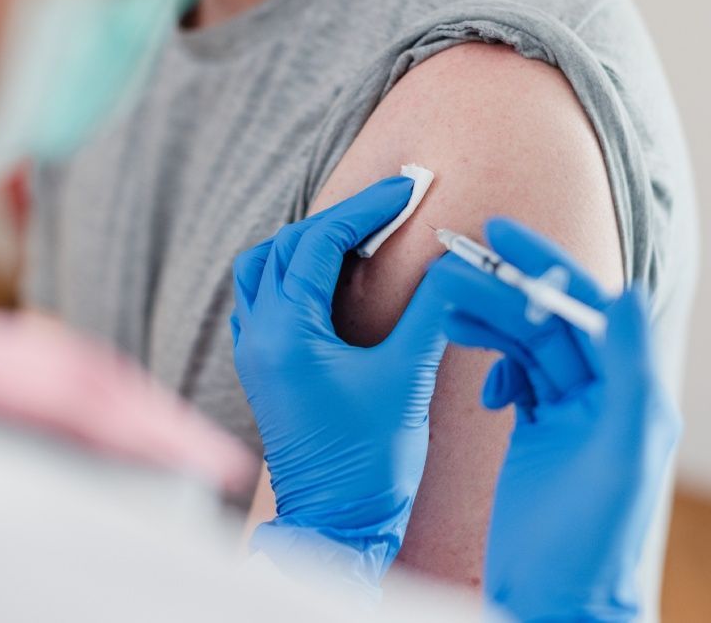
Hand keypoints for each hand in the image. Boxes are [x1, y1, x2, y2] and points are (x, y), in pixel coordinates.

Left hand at [231, 177, 450, 586]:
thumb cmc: (371, 460)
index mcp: (287, 333)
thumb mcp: (409, 376)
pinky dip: (294, 275)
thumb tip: (456, 263)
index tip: (405, 188)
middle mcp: (259, 336)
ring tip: (358, 241)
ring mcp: (254, 353)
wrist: (338, 522)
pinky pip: (263, 299)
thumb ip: (431, 311)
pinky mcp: (262, 369)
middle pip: (285, 246)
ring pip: (265, 269)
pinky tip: (332, 282)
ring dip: (307, 245)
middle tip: (388, 210)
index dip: (364, 208)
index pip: (317, 242)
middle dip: (338, 221)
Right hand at [425, 218, 680, 621]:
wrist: (557, 602)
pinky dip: (494, 370)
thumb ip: (629, 372)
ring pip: (527, 347)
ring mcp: (570, 414)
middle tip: (454, 265)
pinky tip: (482, 388)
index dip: (544, 264)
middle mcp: (605, 395)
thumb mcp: (622, 453)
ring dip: (490, 325)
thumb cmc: (596, 542)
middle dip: (503, 289)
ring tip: (447, 313)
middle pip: (550, 321)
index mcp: (630, 391)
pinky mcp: (538, 434)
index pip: (586, 307)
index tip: (500, 232)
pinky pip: (516, 380)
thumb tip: (627, 293)